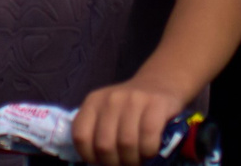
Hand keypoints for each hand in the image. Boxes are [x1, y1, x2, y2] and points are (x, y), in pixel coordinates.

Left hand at [71, 79, 186, 165]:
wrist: (159, 83)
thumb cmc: (130, 109)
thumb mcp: (107, 114)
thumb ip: (98, 132)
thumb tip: (97, 162)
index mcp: (93, 102)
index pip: (80, 136)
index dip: (90, 156)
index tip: (101, 161)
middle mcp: (111, 99)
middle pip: (104, 145)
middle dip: (114, 163)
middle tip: (124, 164)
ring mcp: (133, 99)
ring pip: (126, 144)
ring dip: (132, 160)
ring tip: (137, 160)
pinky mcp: (156, 104)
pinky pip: (148, 138)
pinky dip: (148, 152)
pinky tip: (150, 151)